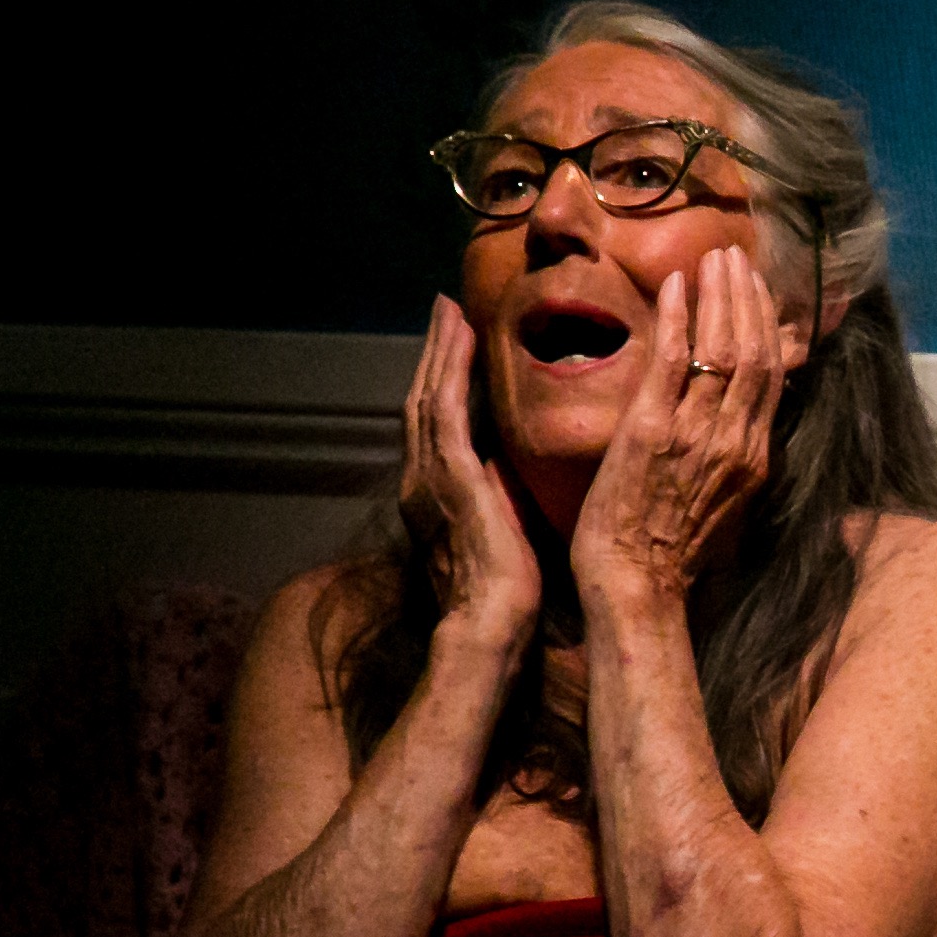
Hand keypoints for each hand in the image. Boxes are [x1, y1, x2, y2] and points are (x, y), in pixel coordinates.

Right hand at [403, 298, 542, 648]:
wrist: (488, 626)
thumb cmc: (504, 593)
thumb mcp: (500, 533)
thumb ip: (499, 497)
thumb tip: (514, 469)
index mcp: (435, 494)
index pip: (439, 424)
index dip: (443, 381)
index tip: (456, 344)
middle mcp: (421, 479)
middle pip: (425, 400)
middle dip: (435, 354)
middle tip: (445, 309)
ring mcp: (428, 475)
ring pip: (430, 396)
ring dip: (439, 351)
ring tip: (449, 311)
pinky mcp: (447, 476)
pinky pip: (446, 409)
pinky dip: (450, 370)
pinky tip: (459, 339)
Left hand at [569, 247, 791, 613]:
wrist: (637, 587)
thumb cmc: (670, 552)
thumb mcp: (725, 501)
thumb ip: (735, 454)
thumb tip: (740, 419)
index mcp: (755, 456)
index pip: (774, 375)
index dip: (769, 325)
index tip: (759, 290)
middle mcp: (735, 440)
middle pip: (755, 352)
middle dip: (748, 298)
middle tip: (737, 258)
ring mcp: (695, 435)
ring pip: (722, 349)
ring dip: (719, 296)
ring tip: (714, 259)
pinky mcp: (651, 432)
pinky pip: (671, 361)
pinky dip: (677, 317)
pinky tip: (676, 284)